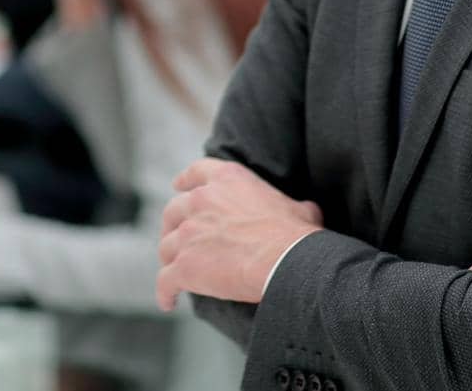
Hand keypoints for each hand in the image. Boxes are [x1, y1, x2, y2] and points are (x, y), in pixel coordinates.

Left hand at [156, 158, 323, 311]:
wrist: (286, 260)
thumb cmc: (296, 235)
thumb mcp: (298, 209)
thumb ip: (291, 206)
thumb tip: (306, 212)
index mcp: (227, 180)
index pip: (197, 172)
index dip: (185, 180)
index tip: (178, 186)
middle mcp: (201, 200)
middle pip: (173, 211)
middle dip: (172, 225)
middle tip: (178, 239)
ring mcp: (189, 233)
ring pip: (167, 247)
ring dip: (170, 259)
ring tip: (175, 273)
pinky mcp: (184, 265)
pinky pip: (165, 281)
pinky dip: (165, 292)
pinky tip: (168, 301)